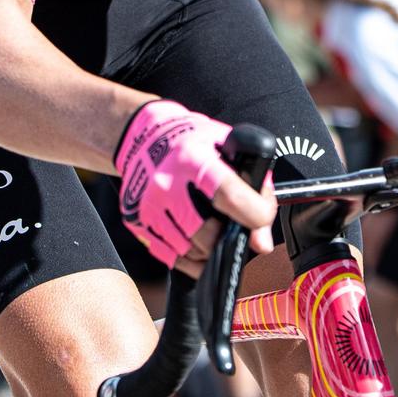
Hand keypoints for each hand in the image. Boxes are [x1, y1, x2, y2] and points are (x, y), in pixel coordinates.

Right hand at [114, 100, 276, 270]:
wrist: (146, 138)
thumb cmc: (194, 143)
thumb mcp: (230, 149)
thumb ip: (255, 190)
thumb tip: (261, 242)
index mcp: (194, 160)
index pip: (231, 196)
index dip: (255, 215)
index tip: (260, 216)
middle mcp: (167, 184)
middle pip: (208, 234)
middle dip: (229, 237)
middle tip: (234, 227)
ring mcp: (149, 206)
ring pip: (191, 251)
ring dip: (210, 250)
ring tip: (215, 232)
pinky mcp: (136, 222)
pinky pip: (170, 258)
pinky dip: (191, 259)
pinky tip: (197, 242)